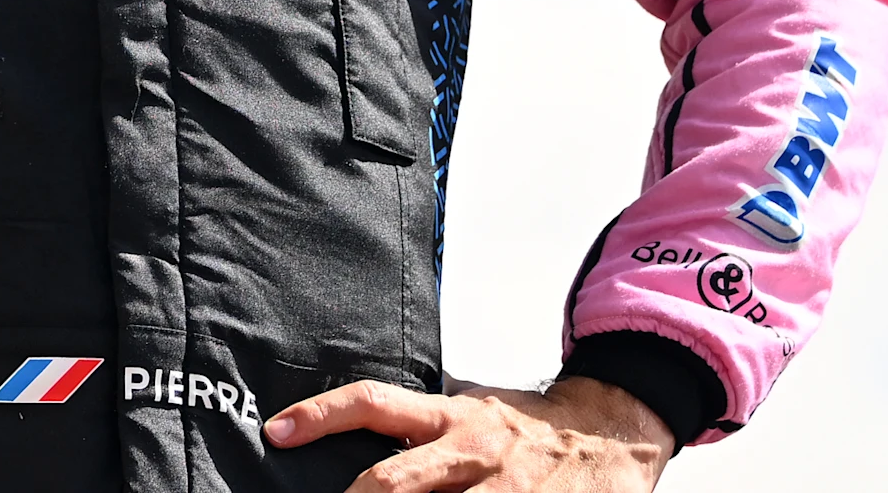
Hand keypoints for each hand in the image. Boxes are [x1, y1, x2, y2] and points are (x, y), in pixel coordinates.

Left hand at [266, 376, 673, 491]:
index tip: (278, 432)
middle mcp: (469, 450)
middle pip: (391, 481)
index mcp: (450, 417)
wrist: (609, 434)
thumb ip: (420, 426)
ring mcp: (498, 491)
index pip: (373, 403)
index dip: (320, 415)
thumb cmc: (530, 429)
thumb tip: (359, 435)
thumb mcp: (471, 411)